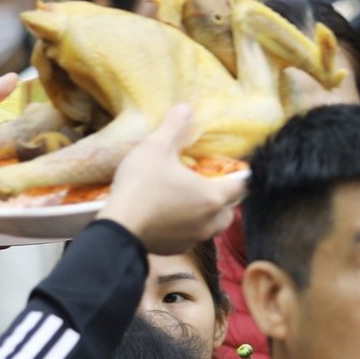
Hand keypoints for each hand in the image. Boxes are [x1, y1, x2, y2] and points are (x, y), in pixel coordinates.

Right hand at [98, 107, 243, 254]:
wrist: (118, 227)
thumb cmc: (141, 185)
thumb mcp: (156, 148)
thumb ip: (174, 127)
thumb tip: (185, 108)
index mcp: (213, 196)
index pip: (241, 187)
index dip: (240, 178)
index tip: (234, 171)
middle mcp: (209, 221)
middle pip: (229, 211)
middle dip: (223, 200)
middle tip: (206, 186)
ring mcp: (193, 239)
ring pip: (211, 227)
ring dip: (206, 216)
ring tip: (188, 202)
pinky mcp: (175, 250)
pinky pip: (191, 238)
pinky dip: (186, 229)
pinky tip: (169, 217)